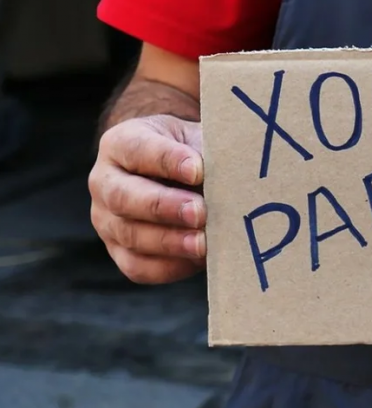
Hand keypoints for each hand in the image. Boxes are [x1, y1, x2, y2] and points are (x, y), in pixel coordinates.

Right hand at [88, 114, 205, 283]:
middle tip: (199, 212)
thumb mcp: (197, 140)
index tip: (198, 170)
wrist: (182, 176)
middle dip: (163, 206)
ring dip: (170, 241)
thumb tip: (231, 176)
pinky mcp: (120, 252)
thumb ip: (209, 154)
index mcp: (121, 143)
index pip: (137, 149)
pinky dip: (170, 266)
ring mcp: (107, 221)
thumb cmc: (192, 153)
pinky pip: (139, 267)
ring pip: (130, 235)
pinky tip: (199, 260)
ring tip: (204, 243)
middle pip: (123, 197)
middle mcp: (104, 182)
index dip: (167, 160)